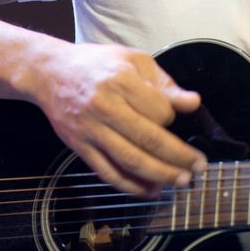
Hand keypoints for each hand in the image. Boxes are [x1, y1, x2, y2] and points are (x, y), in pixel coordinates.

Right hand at [33, 43, 206, 196]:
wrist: (50, 73)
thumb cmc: (97, 63)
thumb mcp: (134, 60)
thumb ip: (165, 83)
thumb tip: (193, 102)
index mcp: (122, 80)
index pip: (159, 110)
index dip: (173, 118)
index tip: (174, 119)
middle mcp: (104, 106)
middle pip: (148, 139)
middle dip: (178, 157)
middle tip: (198, 167)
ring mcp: (90, 129)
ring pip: (130, 160)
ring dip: (159, 175)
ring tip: (180, 181)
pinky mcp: (79, 146)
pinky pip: (107, 172)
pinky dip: (130, 186)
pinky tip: (149, 190)